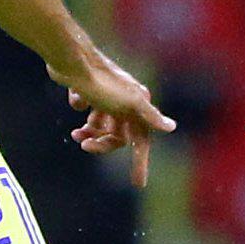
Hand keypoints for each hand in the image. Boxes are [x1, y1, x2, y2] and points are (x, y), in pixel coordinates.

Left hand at [49, 48, 175, 187]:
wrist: (72, 60)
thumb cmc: (102, 83)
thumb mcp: (129, 103)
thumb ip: (150, 116)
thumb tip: (172, 127)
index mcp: (136, 104)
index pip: (141, 141)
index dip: (140, 162)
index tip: (139, 183)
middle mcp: (123, 99)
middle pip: (117, 135)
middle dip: (102, 143)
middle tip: (85, 145)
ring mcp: (104, 93)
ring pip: (99, 123)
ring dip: (88, 132)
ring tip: (76, 135)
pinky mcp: (86, 86)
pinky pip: (84, 105)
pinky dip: (79, 104)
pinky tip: (76, 97)